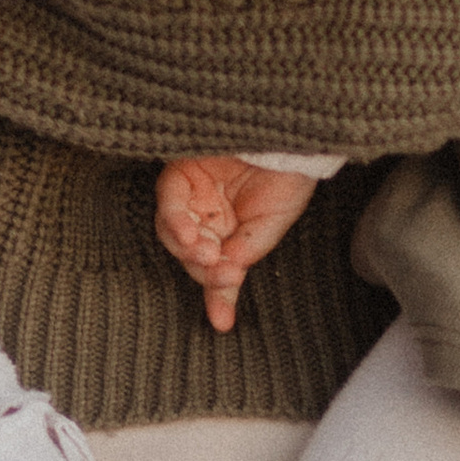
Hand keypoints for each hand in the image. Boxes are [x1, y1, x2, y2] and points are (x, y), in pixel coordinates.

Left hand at [156, 155, 322, 333]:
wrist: (290, 138)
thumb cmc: (288, 178)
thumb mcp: (270, 225)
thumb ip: (245, 253)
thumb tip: (224, 282)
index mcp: (229, 234)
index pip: (215, 269)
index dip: (218, 296)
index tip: (222, 322)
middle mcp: (206, 218)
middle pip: (191, 256)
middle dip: (203, 269)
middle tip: (223, 272)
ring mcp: (191, 197)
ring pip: (174, 234)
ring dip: (188, 251)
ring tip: (208, 254)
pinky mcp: (181, 174)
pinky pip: (169, 202)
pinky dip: (176, 222)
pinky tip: (191, 237)